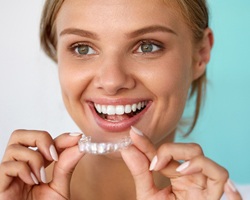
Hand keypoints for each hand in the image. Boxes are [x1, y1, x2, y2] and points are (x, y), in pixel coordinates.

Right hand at [0, 130, 83, 199]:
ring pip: (15, 147)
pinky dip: (23, 170)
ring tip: (42, 177)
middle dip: (40, 138)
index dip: (61, 137)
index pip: (44, 141)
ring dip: (34, 158)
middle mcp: (20, 166)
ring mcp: (8, 175)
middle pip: (21, 135)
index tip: (78, 138)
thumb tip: (80, 145)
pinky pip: (7, 166)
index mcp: (34, 165)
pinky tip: (32, 182)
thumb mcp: (59, 187)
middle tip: (54, 155)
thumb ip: (67, 166)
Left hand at [121, 127, 241, 199]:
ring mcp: (201, 183)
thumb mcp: (148, 195)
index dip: (148, 143)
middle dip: (170, 149)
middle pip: (186, 148)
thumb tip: (127, 148)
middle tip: (155, 165)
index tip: (134, 134)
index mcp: (176, 174)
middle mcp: (190, 176)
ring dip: (187, 157)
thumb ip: (140, 172)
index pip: (163, 152)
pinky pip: (220, 175)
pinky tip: (186, 172)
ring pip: (201, 156)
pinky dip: (208, 168)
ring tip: (175, 171)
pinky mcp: (211, 195)